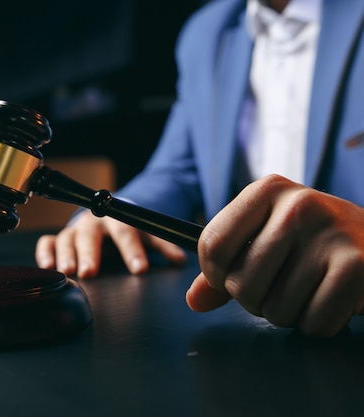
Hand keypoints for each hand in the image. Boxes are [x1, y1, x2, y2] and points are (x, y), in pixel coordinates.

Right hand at [35, 211, 186, 277]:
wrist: (104, 214)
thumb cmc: (125, 229)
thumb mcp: (145, 235)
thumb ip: (162, 246)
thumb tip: (180, 261)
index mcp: (118, 219)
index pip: (126, 234)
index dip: (132, 252)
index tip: (139, 270)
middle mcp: (93, 223)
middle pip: (90, 236)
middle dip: (90, 254)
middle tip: (90, 271)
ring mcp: (73, 230)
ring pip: (67, 239)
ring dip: (66, 255)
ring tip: (68, 272)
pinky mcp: (58, 238)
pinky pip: (47, 243)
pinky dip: (45, 253)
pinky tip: (48, 268)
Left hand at [186, 174, 363, 336]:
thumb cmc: (310, 242)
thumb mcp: (265, 238)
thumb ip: (226, 267)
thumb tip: (194, 300)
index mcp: (266, 191)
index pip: (212, 244)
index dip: (215, 275)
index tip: (231, 278)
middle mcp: (297, 205)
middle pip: (240, 283)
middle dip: (254, 301)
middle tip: (279, 287)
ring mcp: (329, 233)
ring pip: (275, 308)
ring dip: (287, 314)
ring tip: (307, 290)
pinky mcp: (357, 266)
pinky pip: (313, 321)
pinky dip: (317, 323)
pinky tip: (330, 299)